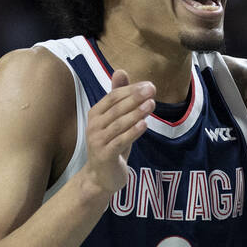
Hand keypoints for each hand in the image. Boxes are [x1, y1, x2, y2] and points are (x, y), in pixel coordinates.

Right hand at [78, 70, 154, 200]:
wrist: (102, 176)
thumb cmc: (112, 144)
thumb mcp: (117, 120)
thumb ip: (119, 97)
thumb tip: (121, 70)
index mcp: (96, 114)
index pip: (113, 97)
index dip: (130, 90)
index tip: (149, 85)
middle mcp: (94, 126)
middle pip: (116, 108)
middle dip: (135, 98)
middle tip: (152, 89)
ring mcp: (98, 141)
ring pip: (119, 124)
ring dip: (136, 113)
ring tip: (152, 104)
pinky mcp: (105, 155)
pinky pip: (120, 141)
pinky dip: (132, 132)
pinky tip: (144, 125)